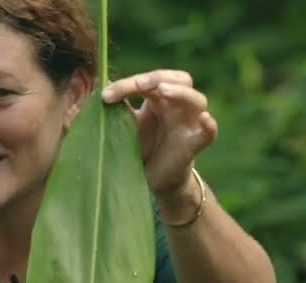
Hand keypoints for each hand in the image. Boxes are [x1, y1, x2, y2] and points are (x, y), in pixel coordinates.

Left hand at [100, 69, 216, 203]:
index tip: (106, 96)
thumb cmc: (141, 150)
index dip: (129, 84)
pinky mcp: (196, 143)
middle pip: (180, 79)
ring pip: (197, 99)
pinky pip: (209, 131)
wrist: (153, 181)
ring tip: (162, 92)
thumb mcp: (125, 129)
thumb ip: (117, 112)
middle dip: (158, 78)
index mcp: (159, 99)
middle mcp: (178, 106)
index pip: (150, 80)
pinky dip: (209, 125)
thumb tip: (96, 91)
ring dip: (181, 93)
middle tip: (139, 85)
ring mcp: (190, 123)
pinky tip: (204, 120)